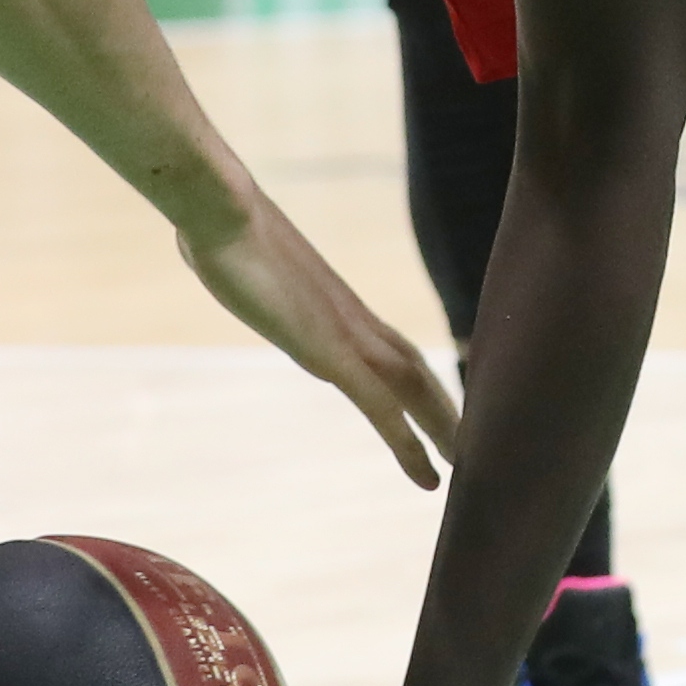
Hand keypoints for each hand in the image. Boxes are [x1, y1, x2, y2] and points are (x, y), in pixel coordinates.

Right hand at [175, 194, 458, 486]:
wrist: (223, 209)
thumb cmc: (220, 222)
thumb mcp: (237, 252)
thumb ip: (240, 264)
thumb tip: (215, 251)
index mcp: (334, 304)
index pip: (390, 345)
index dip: (415, 378)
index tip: (433, 406)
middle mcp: (352, 320)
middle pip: (414, 369)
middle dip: (443, 408)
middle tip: (470, 446)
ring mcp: (346, 336)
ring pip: (414, 391)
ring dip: (443, 429)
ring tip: (466, 466)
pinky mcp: (331, 354)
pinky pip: (381, 407)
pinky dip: (409, 443)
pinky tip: (429, 476)